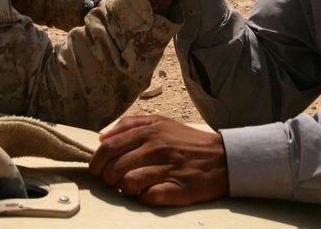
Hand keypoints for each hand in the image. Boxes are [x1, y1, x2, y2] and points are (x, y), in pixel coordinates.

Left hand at [89, 115, 228, 206]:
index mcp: (150, 131)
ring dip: (124, 190)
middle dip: (107, 179)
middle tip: (113, 182)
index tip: (97, 170)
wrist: (224, 158)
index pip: (109, 147)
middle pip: (114, 167)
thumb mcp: (162, 123)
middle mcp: (156, 148)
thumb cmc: (188, 142)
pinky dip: (142, 199)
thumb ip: (132, 124)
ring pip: (128, 183)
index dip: (97, 162)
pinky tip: (147, 194)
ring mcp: (167, 168)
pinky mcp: (177, 188)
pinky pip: (147, 197)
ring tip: (131, 189)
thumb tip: (103, 136)